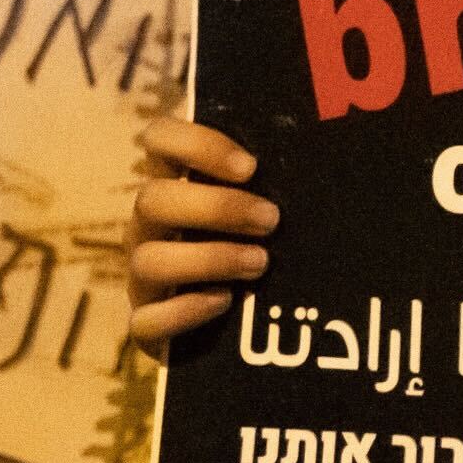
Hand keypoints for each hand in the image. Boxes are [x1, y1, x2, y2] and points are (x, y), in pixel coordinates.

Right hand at [127, 118, 274, 345]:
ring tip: (259, 263)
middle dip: (217, 207)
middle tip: (271, 220)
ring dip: (210, 259)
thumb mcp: (264, 205)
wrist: (243, 321)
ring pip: (148, 260)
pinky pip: (147, 320)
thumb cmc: (259, 242)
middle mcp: (149, 225)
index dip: (197, 145)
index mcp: (174, 182)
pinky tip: (225, 301)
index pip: (159, 139)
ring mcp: (142, 275)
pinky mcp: (146, 323)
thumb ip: (275, 180)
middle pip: (152, 200)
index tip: (250, 167)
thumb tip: (319, 161)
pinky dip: (186, 310)